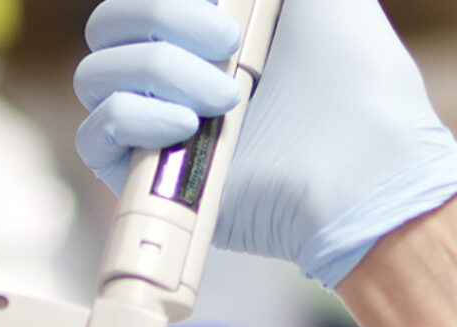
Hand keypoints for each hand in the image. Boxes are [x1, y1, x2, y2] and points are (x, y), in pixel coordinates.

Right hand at [74, 0, 456, 286]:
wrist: (364, 168)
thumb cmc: (358, 80)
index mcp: (209, 28)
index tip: (225, 6)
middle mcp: (176, 73)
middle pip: (107, 25)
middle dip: (161, 17)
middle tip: (231, 43)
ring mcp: (157, 125)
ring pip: (95, 74)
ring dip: (157, 69)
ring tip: (227, 99)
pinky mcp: (146, 179)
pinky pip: (93, 134)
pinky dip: (132, 117)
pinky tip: (187, 125)